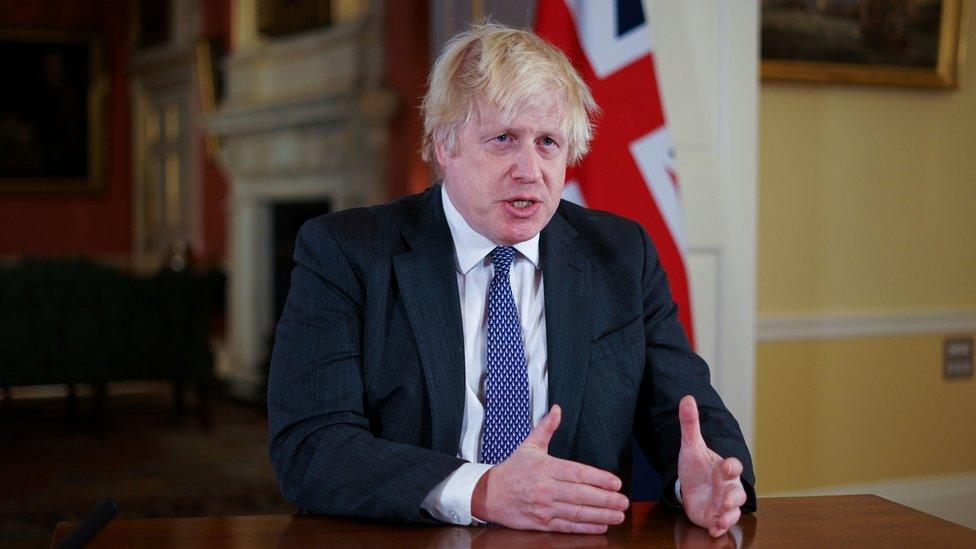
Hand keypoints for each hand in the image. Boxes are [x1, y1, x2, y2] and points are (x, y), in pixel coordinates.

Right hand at [471, 404, 629, 533]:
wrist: (489, 494)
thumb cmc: (512, 470)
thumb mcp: (529, 446)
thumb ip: (546, 428)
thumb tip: (557, 409)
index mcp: (545, 467)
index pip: (577, 473)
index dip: (599, 479)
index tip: (616, 482)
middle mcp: (546, 488)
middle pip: (581, 495)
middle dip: (606, 499)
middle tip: (624, 501)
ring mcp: (544, 507)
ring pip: (577, 513)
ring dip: (601, 515)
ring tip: (618, 515)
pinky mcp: (541, 523)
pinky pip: (567, 527)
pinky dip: (586, 528)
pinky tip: (601, 525)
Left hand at [677, 395, 747, 536]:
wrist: (693, 486)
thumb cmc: (697, 466)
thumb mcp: (691, 446)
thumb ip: (690, 424)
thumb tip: (687, 397)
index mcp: (724, 468)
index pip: (733, 467)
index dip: (731, 467)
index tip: (727, 467)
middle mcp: (728, 487)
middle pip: (736, 492)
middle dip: (732, 496)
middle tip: (725, 499)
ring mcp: (723, 504)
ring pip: (733, 511)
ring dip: (727, 515)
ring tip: (719, 519)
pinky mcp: (715, 517)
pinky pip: (722, 524)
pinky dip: (719, 528)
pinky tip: (713, 530)